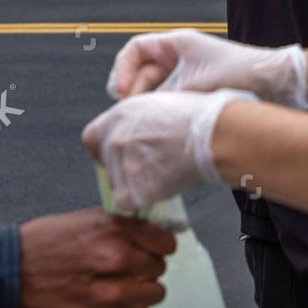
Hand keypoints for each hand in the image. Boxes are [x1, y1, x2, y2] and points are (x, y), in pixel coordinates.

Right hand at [18, 207, 175, 307]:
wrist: (13, 271)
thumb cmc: (46, 241)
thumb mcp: (87, 218)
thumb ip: (121, 226)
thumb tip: (149, 232)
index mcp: (114, 230)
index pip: (165, 242)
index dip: (160, 245)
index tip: (151, 248)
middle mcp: (117, 259)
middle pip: (159, 268)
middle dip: (147, 267)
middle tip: (129, 268)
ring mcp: (111, 292)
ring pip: (155, 294)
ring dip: (143, 292)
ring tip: (124, 288)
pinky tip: (122, 307)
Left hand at [82, 89, 258, 211]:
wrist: (216, 135)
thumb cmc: (199, 117)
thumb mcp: (158, 104)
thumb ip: (137, 120)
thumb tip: (133, 132)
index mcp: (119, 115)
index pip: (91, 138)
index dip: (103, 148)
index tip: (116, 153)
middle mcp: (115, 140)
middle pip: (106, 164)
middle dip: (124, 167)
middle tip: (151, 164)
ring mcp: (124, 166)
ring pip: (118, 184)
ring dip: (135, 183)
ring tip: (164, 170)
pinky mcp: (136, 189)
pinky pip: (128, 202)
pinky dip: (141, 199)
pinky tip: (161, 187)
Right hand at [106, 29, 307, 107]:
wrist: (276, 83)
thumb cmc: (239, 73)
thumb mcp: (193, 84)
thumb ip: (162, 98)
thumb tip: (135, 115)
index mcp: (177, 44)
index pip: (135, 50)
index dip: (122, 69)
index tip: (120, 92)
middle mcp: (180, 57)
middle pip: (142, 73)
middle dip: (134, 94)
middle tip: (135, 113)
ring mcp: (189, 75)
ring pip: (156, 91)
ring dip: (150, 106)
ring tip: (151, 122)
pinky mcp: (198, 93)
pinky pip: (172, 102)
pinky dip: (165, 113)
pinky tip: (166, 127)